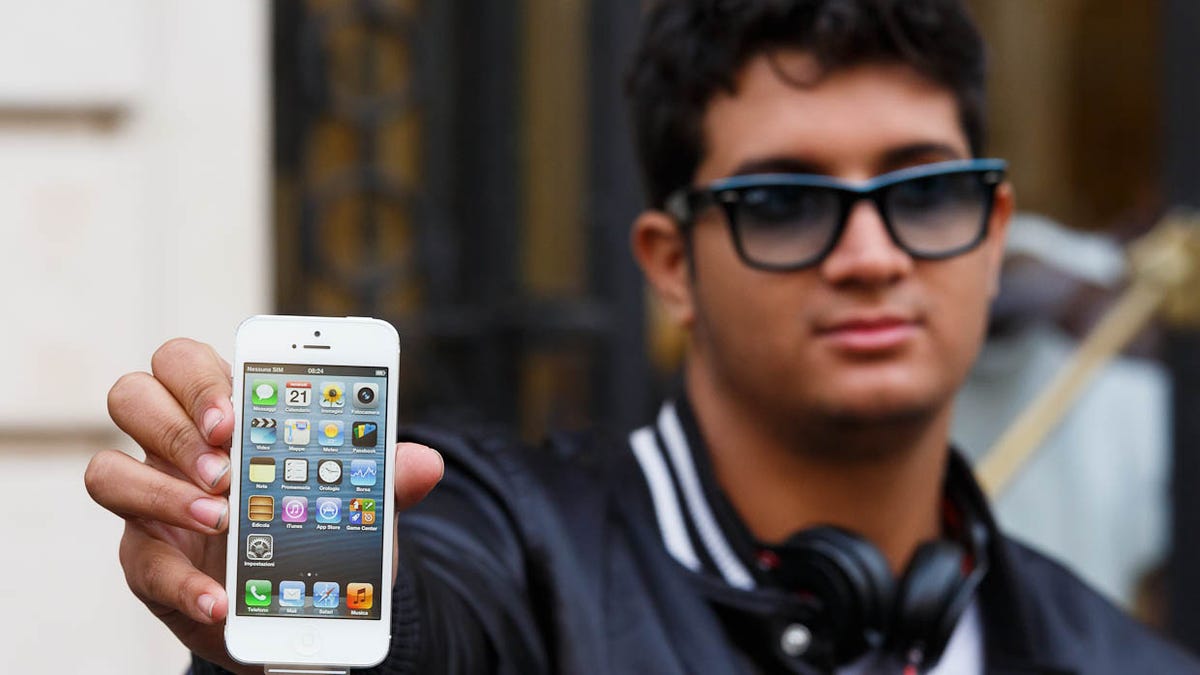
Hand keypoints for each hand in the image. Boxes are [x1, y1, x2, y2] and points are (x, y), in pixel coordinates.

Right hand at [85, 338, 442, 671]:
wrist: (296, 602)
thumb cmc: (314, 528)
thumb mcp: (356, 502)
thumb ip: (384, 477)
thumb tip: (427, 462)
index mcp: (223, 413)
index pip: (185, 363)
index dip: (200, 378)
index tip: (236, 412)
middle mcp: (175, 448)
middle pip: (133, 397)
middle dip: (176, 426)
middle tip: (226, 463)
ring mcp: (151, 502)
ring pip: (107, 472)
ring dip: (164, 493)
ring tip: (223, 518)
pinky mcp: (145, 562)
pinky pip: (139, 563)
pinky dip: (182, 583)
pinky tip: (220, 598)